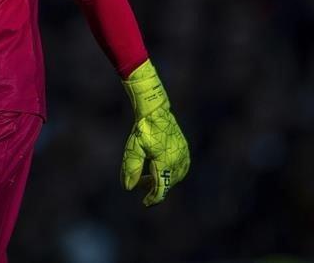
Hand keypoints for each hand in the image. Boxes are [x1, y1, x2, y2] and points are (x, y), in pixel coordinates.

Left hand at [120, 60, 189, 205]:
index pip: (161, 189)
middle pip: (168, 183)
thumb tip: (128, 188)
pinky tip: (159, 169)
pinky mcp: (184, 150)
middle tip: (140, 184)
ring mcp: (183, 155)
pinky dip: (170, 173)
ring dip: (162, 180)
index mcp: (165, 162)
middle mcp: (178, 160)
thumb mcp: (133, 149)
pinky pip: (181, 169)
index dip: (153, 198)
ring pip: (175, 177)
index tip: (145, 203)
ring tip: (148, 177)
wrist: (156, 110)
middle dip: (154, 187)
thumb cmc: (143, 129)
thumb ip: (131, 169)